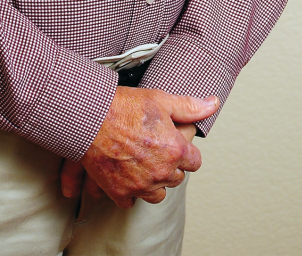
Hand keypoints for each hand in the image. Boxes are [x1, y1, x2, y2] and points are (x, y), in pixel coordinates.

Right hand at [60, 87, 217, 207]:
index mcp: (175, 150)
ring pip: (157, 194)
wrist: (89, 116)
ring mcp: (140, 184)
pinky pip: (132, 202)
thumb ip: (189, 106)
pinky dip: (129, 191)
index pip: (194, 162)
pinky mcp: (120, 192)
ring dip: (153, 182)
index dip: (185, 151)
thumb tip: (212, 104)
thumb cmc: (123, 106)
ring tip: (141, 164)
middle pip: (176, 178)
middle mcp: (161, 171)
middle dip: (169, 165)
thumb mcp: (160, 99)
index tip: (174, 144)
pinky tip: (125, 175)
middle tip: (154, 149)